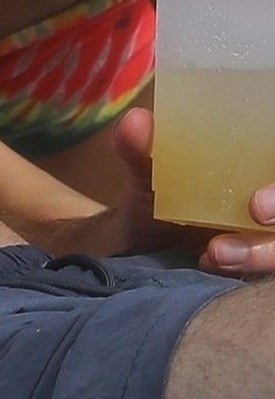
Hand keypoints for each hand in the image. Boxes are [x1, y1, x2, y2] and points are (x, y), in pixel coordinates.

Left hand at [84, 106, 274, 271]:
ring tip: (216, 253)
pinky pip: (268, 276)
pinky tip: (210, 266)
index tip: (258, 200)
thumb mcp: (146, 172)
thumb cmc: (156, 198)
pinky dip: (248, 271)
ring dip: (261, 250)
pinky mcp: (259, 267)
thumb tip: (136, 122)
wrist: (141, 251)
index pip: (272, 158)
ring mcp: (266, 235)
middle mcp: (265, 197)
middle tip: (257, 213)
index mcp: (250, 162)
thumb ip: (141, 148)